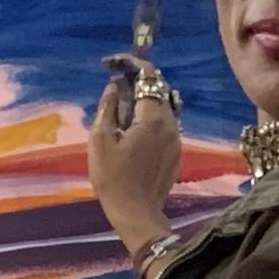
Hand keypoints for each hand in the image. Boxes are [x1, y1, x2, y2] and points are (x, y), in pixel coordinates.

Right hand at [90, 56, 183, 261]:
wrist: (137, 214)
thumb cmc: (113, 179)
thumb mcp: (100, 140)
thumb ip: (109, 107)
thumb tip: (114, 86)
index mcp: (153, 118)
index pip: (147, 75)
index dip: (128, 63)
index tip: (110, 66)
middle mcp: (171, 124)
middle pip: (159, 88)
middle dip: (137, 80)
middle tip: (114, 86)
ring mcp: (177, 139)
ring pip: (164, 106)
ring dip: (145, 99)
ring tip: (122, 107)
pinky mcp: (176, 153)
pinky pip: (166, 124)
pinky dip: (151, 117)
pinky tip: (134, 129)